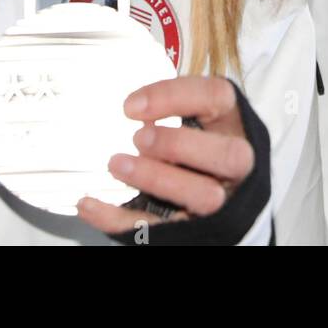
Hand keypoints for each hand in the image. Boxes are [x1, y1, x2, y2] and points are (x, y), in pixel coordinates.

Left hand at [77, 76, 253, 232]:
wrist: (217, 199)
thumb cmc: (198, 148)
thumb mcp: (195, 118)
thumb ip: (171, 109)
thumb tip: (128, 108)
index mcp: (232, 123)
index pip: (216, 96)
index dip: (174, 97)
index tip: (130, 106)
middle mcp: (236, 164)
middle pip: (228, 154)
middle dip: (178, 145)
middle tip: (138, 139)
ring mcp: (223, 201)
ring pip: (205, 196)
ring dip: (156, 179)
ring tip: (117, 165)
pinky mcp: (196, 230)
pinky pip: (162, 229)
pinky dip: (121, 219)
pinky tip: (91, 205)